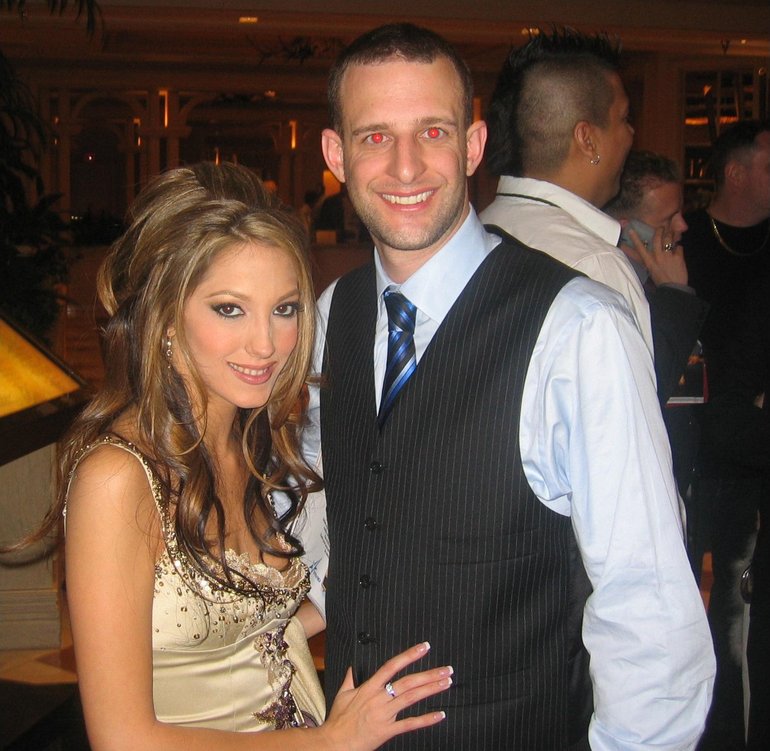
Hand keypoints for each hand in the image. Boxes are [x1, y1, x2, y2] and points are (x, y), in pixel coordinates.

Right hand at [318, 642, 451, 750]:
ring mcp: (384, 714)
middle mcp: (379, 698)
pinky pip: (409, 724)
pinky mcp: (387, 731)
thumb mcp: (341, 694)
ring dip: (430, 690)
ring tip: (446, 683)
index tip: (424, 648)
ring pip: (411, 698)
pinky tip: (440, 714)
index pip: (392, 666)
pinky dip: (426, 719)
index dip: (409, 655)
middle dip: (429, 674)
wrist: (334, 743)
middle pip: (408, 682)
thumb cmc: (337, 720)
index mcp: (369, 687)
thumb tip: (353, 667)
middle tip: (447, 669)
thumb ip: (350, 679)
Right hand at [620, 225, 688, 286]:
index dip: (635, 239)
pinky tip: (678, 250)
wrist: (674, 288)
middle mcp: (657, 257)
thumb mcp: (651, 271)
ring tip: (672, 233)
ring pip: (668, 239)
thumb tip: (645, 254)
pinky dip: (679, 247)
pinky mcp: (678, 257)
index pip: (640, 248)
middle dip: (659, 231)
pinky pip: (679, 246)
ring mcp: (668, 256)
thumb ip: (649, 261)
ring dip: (670, 235)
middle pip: (657, 238)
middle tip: (661, 228)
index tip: (631, 230)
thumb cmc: (661, 281)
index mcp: (649, 261)